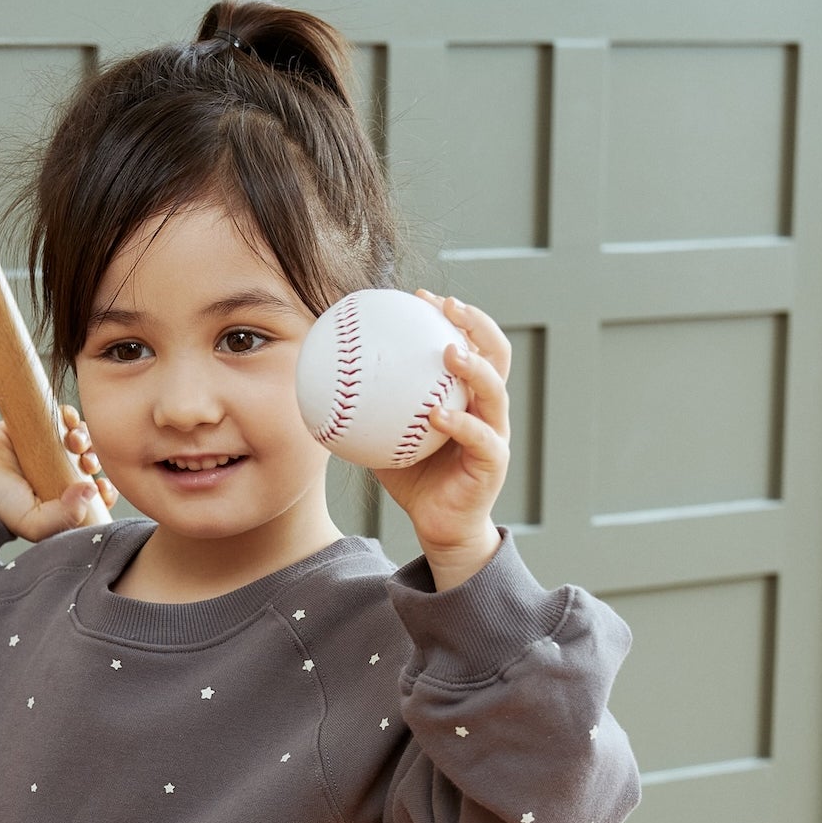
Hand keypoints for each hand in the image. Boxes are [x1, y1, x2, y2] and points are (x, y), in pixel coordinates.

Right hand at [0, 403, 117, 542]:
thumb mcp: (35, 524)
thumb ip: (65, 516)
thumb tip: (92, 490)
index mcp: (60, 500)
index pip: (92, 493)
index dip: (103, 487)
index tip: (101, 486)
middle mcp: (55, 474)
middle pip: (88, 461)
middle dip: (94, 458)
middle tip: (85, 460)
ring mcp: (43, 450)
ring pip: (76, 437)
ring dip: (83, 435)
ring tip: (74, 440)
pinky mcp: (29, 427)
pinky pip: (56, 415)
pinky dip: (68, 414)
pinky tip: (68, 418)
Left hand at [370, 291, 509, 557]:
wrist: (439, 526)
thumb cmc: (415, 479)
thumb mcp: (385, 438)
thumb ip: (367, 410)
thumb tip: (325, 382)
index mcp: (467, 396)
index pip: (471, 343)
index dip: (455, 316)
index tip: (423, 296)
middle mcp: (488, 409)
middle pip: (496, 354)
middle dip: (477, 325)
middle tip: (448, 307)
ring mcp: (495, 435)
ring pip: (495, 392)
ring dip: (475, 368)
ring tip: (450, 352)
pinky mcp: (493, 464)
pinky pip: (480, 439)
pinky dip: (460, 424)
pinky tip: (436, 415)